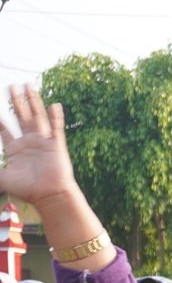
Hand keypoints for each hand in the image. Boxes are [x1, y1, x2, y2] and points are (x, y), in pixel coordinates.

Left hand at [1, 85, 113, 269]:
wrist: (49, 195)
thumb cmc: (27, 189)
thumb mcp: (2, 177)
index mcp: (15, 150)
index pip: (6, 130)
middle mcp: (29, 143)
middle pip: (21, 117)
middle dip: (16, 102)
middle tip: (11, 86)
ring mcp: (43, 142)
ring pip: (36, 117)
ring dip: (33, 102)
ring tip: (28, 86)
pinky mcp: (56, 145)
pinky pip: (55, 128)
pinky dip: (55, 117)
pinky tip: (54, 105)